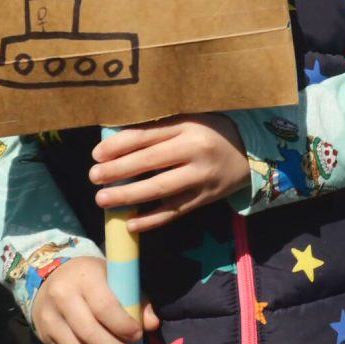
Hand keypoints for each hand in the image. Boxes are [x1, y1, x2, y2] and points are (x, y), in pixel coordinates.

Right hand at [32, 257, 140, 343]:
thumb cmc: (92, 278)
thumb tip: (153, 324)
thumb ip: (137, 299)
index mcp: (85, 278)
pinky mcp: (43, 333)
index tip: (138, 334)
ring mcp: (49, 317)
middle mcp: (63, 297)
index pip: (104, 307)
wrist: (52, 276)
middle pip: (89, 332)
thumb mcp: (115, 277)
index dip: (123, 325)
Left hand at [90, 114, 249, 232]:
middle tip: (93, 176)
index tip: (97, 153)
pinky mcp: (205, 198)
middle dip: (118, 170)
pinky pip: (174, 212)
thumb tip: (116, 138)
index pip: (147, 135)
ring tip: (102, 199)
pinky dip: (151, 219)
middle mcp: (195, 151)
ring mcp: (201, 177)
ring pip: (160, 189)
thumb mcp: (190, 120)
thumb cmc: (211, 131)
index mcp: (188, 126)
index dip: (119, 145)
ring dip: (128, 196)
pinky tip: (130, 223)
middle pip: (150, 161)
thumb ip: (160, 127)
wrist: (251, 154)